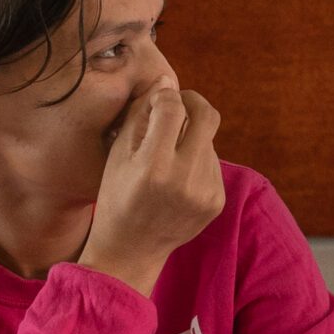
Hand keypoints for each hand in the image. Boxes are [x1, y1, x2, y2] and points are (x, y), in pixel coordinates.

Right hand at [79, 83, 226, 291]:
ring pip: (209, 140)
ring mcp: (205, 192)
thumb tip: (166, 83)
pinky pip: (212, 162)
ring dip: (191, 136)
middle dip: (193, 101)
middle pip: (207, 116)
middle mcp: (184, 180)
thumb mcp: (118, 154)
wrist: (130, 251)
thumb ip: (140, 116)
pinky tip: (177, 177)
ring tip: (168, 154)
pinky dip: (196, 159)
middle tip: (179, 103)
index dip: (166, 95)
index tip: (160, 96)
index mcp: (153, 167)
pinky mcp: (217, 201)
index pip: (173, 108)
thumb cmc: (117, 196)